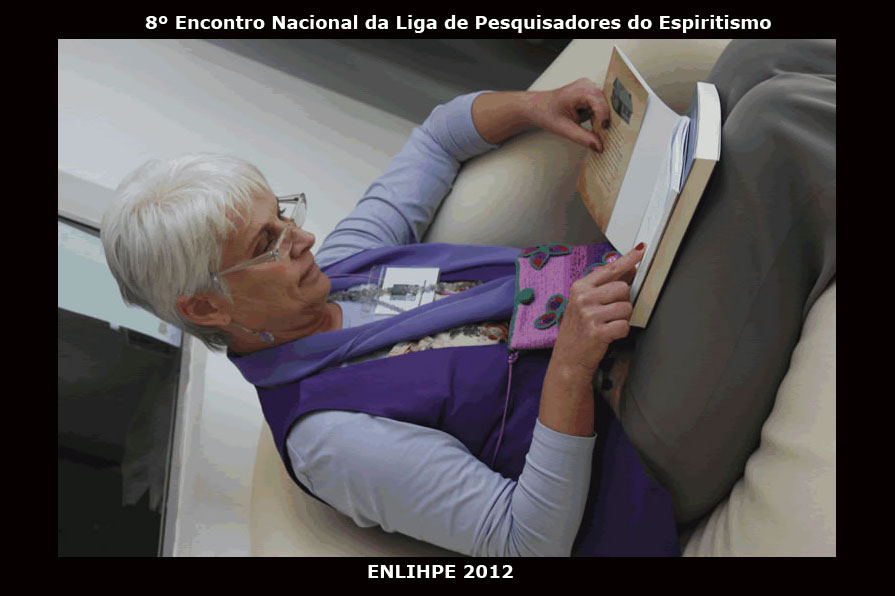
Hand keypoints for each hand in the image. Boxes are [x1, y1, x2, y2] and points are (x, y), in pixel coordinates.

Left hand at [529, 78, 610, 150]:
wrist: (537, 107)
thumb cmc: (546, 113)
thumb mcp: (564, 129)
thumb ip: (583, 138)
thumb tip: (599, 146)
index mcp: (580, 90)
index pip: (601, 105)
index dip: (604, 120)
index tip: (603, 132)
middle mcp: (587, 85)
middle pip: (605, 104)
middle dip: (602, 119)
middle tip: (596, 132)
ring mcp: (589, 87)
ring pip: (604, 105)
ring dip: (597, 117)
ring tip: (581, 122)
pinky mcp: (589, 92)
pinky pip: (599, 105)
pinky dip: (595, 115)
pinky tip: (582, 118)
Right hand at [550, 244, 644, 375]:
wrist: (568, 359)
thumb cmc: (577, 330)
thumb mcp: (583, 304)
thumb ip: (603, 286)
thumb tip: (628, 270)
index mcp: (580, 288)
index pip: (609, 269)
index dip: (628, 259)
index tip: (641, 250)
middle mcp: (583, 299)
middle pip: (623, 288)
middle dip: (623, 301)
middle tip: (611, 312)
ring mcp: (589, 315)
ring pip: (626, 307)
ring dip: (622, 318)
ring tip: (608, 324)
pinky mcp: (597, 332)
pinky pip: (624, 325)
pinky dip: (621, 331)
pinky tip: (609, 334)